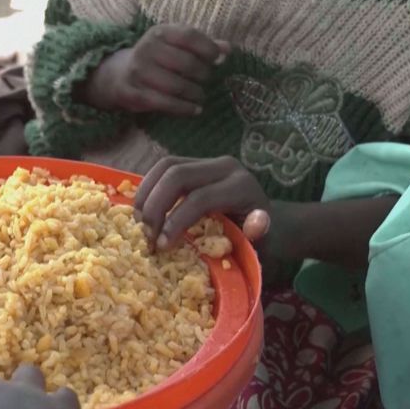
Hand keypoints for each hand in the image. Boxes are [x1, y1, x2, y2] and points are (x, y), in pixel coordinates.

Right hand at [83, 24, 230, 115]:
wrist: (117, 76)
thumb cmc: (155, 60)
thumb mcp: (175, 46)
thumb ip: (201, 46)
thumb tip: (228, 49)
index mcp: (159, 32)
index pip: (189, 36)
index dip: (208, 49)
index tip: (219, 60)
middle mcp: (146, 49)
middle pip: (186, 63)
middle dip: (203, 74)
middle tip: (207, 80)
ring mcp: (138, 72)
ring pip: (177, 86)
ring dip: (195, 94)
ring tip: (201, 97)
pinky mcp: (134, 94)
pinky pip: (165, 104)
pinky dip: (184, 108)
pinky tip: (194, 110)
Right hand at [133, 156, 270, 250]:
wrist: (269, 224)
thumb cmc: (263, 241)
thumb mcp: (266, 245)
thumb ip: (260, 236)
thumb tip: (256, 225)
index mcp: (242, 187)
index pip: (199, 198)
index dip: (175, 222)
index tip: (161, 246)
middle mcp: (225, 167)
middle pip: (177, 175)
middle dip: (155, 206)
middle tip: (146, 235)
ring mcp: (208, 162)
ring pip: (166, 166)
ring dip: (146, 194)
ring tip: (140, 223)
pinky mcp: (194, 163)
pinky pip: (163, 169)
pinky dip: (148, 188)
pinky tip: (143, 212)